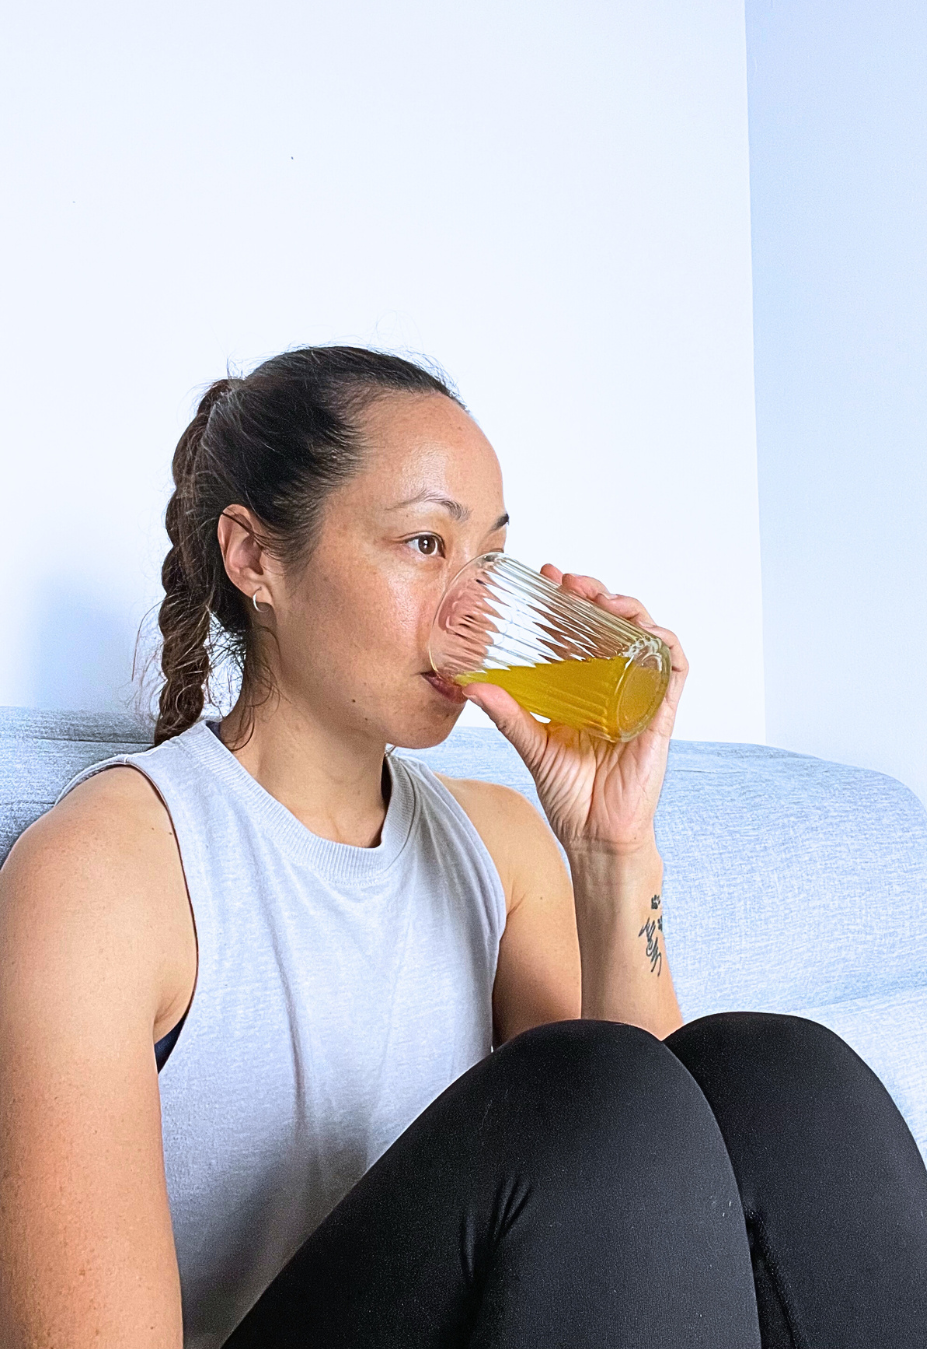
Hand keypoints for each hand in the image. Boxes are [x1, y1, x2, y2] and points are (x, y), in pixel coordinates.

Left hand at [460, 564, 687, 857]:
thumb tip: (473, 685)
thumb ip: (507, 715)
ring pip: (646, 637)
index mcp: (584, 688)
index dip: (568, 600)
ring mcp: (640, 697)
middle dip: (595, 594)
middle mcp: (615, 686)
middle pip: (614, 625)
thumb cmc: (570, 794)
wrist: (595, 835)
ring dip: (629, 609)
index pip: (580, 631)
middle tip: (569, 580)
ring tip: (602, 597)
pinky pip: (674, 671)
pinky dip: (666, 644)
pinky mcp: (660, 715)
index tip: (546, 577)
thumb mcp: (532, 745)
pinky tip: (647, 630)